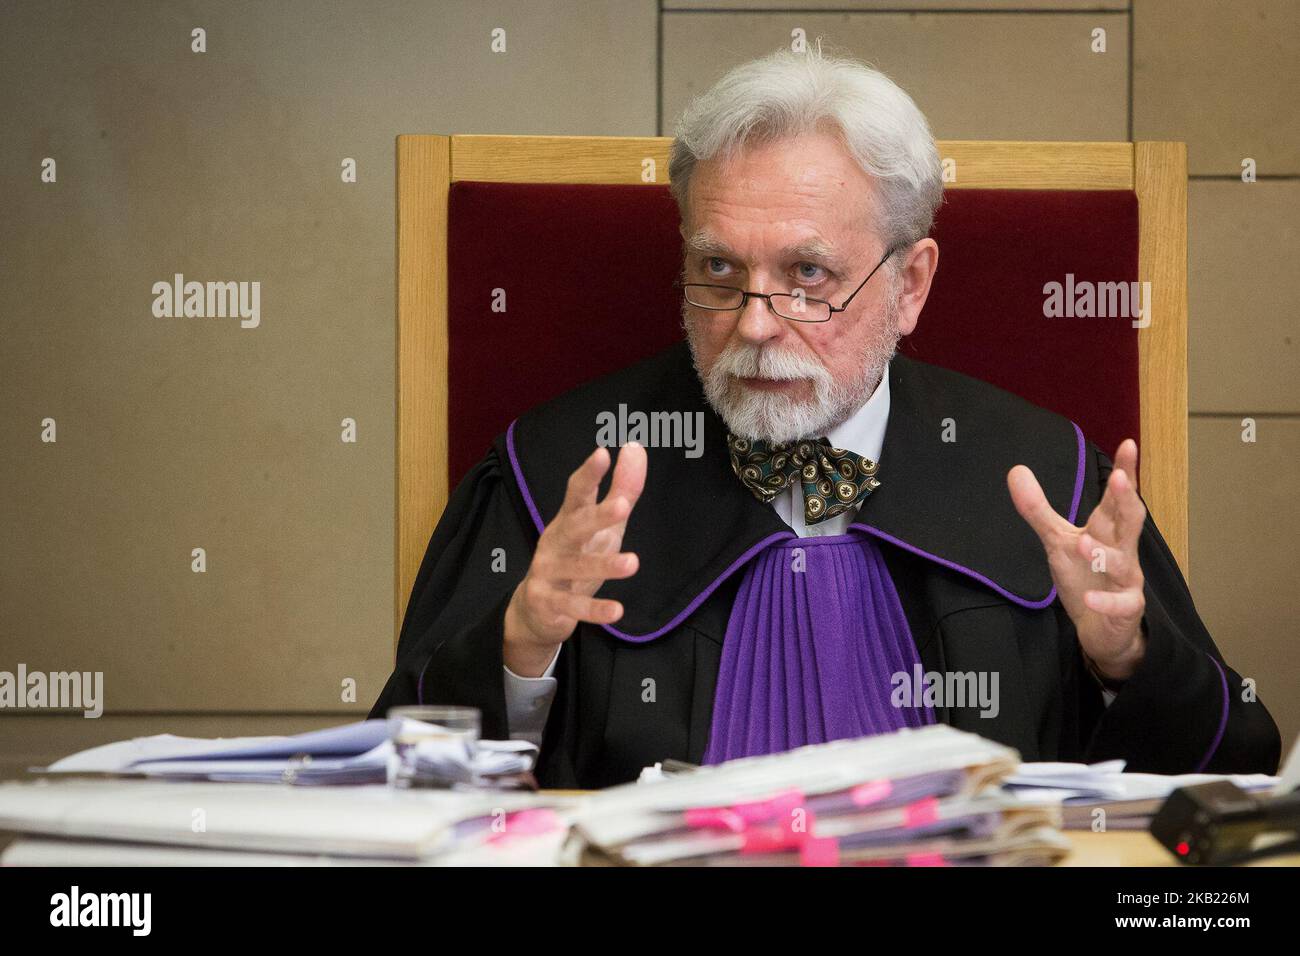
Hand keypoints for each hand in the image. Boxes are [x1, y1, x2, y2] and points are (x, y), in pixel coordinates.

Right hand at [503, 442, 646, 675]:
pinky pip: (572, 607)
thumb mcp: (603, 526)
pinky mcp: (547, 602)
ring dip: (603, 565)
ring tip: (632, 563)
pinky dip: (594, 609)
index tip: (603, 453)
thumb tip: (635, 447)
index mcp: (568, 519)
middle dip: (597, 516)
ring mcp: (547, 572)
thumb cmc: (575, 558)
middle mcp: (555, 542)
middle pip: (575, 526)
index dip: (589, 474)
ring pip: (576, 567)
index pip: (577, 492)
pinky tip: (617, 610)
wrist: (535, 611)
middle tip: (622, 505)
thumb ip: (622, 490)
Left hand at [1007, 439, 1146, 681]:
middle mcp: (1122, 550)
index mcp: (1108, 530)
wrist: (1101, 629)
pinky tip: (1090, 597)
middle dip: (1127, 500)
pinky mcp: (1125, 609)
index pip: (1117, 498)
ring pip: (1123, 563)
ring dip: (1104, 553)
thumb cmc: (1086, 576)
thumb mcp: (1057, 540)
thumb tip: (1016, 470)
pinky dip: (1105, 600)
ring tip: (1083, 542)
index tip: (1129, 444)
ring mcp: (1126, 580)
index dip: (1125, 472)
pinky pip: (1120, 604)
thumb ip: (1038, 509)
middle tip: (1119, 479)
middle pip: (1130, 521)